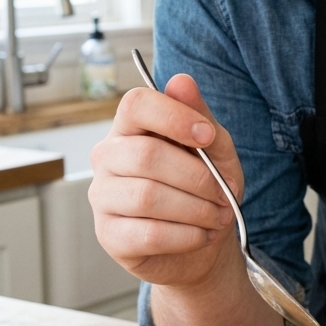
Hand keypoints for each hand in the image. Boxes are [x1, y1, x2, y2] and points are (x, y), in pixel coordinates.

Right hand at [89, 73, 244, 290]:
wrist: (201, 244)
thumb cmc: (204, 188)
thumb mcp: (216, 150)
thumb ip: (201, 117)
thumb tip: (181, 81)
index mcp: (131, 127)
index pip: (135, 104)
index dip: (173, 116)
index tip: (207, 136)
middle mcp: (108, 157)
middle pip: (146, 155)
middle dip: (197, 177)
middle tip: (223, 194)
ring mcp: (102, 196)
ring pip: (147, 197)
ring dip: (195, 209)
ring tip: (216, 217)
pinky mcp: (108, 235)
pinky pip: (148, 233)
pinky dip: (186, 235)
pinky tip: (200, 234)